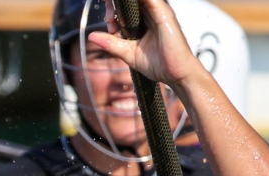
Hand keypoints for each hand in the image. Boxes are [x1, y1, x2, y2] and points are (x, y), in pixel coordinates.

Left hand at [88, 0, 203, 86]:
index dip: (113, 8)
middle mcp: (152, 13)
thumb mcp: (128, 53)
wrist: (177, 75)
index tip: (108, 20)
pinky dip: (137, 0)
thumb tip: (90, 36)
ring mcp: (159, 12)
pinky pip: (150, 0)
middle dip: (114, 3)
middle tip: (108, 14)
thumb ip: (111, 43)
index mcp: (144, 21)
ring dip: (123, 2)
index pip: (126, 6)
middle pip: (131, 1)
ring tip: (110, 7)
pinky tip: (123, 3)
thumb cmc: (159, 65)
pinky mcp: (164, 15)